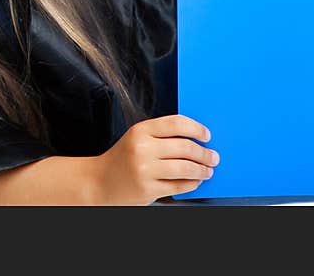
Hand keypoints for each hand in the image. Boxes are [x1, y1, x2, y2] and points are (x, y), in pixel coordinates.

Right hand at [92, 114, 219, 204]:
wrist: (99, 181)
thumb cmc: (123, 158)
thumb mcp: (137, 138)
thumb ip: (161, 135)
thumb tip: (196, 138)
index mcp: (140, 131)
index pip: (176, 123)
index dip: (196, 128)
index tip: (206, 135)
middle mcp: (142, 148)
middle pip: (184, 147)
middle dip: (204, 153)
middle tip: (213, 156)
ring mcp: (144, 170)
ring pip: (185, 168)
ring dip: (202, 170)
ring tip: (208, 170)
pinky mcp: (147, 189)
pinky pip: (178, 186)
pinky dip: (192, 183)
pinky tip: (195, 181)